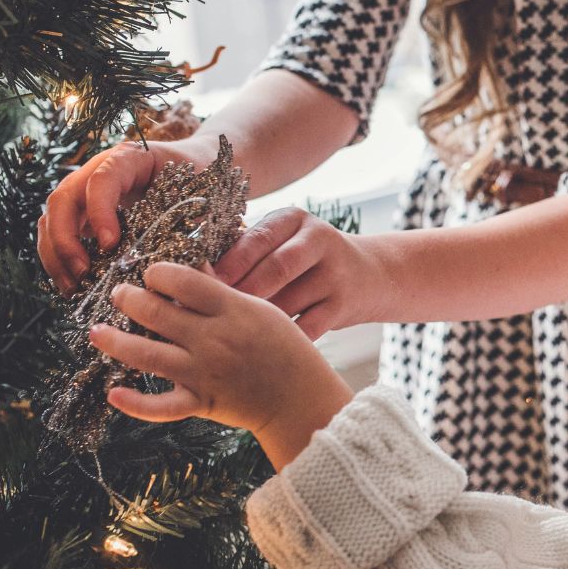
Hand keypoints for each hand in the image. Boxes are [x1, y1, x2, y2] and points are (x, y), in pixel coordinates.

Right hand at [38, 137, 219, 293]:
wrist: (197, 167)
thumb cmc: (200, 181)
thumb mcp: (201, 194)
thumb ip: (191, 222)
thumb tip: (191, 267)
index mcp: (130, 158)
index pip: (102, 179)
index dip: (99, 212)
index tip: (111, 245)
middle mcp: (99, 170)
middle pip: (64, 198)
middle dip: (65, 239)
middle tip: (83, 273)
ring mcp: (87, 190)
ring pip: (52, 217)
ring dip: (56, 254)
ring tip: (73, 287)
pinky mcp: (84, 212)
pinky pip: (58, 233)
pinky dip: (59, 260)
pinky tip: (73, 286)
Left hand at [89, 262, 352, 465]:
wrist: (300, 398)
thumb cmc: (285, 348)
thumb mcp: (261, 309)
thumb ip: (223, 292)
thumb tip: (190, 268)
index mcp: (231, 310)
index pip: (183, 281)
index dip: (158, 273)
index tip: (151, 273)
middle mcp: (213, 339)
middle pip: (156, 312)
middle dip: (129, 299)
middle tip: (119, 294)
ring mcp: (204, 373)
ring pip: (147, 355)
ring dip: (115, 341)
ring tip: (97, 332)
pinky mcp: (201, 403)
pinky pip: (161, 406)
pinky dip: (135, 404)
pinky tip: (113, 393)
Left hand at [214, 208, 391, 339]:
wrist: (369, 275)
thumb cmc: (306, 261)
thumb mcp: (284, 241)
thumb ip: (248, 251)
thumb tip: (197, 276)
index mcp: (294, 219)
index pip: (258, 239)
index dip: (229, 265)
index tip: (200, 287)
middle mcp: (319, 240)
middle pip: (276, 269)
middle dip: (242, 293)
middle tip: (211, 315)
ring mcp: (335, 273)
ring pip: (289, 303)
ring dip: (258, 322)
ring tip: (229, 336)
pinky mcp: (344, 305)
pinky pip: (307, 328)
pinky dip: (283, 340)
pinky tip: (261, 349)